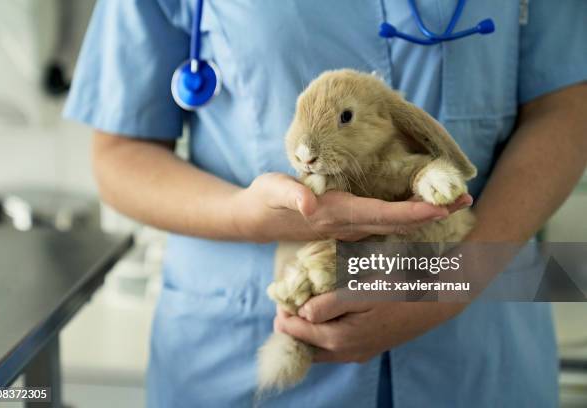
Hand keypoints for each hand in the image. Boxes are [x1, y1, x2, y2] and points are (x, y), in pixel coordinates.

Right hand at [231, 173, 471, 241]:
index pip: (382, 215)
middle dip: (433, 213)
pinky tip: (425, 206)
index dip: (413, 214)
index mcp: (338, 214)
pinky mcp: (349, 222)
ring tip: (456, 201)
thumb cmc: (266, 200)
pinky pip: (386, 222)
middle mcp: (350, 224)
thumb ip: (290, 194)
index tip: (441, 208)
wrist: (258, 220)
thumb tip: (310, 202)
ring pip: (395, 223)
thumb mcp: (273, 190)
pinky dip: (410, 215)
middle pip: (399, 221)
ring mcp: (351, 226)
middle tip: (467, 199)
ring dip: (426, 215)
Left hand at [274, 295, 464, 362]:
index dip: (283, 313)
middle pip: (304, 346)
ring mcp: (357, 354)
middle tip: (287, 302)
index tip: (280, 294)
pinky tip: (323, 316)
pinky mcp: (366, 349)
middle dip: (291, 325)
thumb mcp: (362, 291)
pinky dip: (321, 336)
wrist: (435, 300)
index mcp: (340, 338)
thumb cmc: (398, 290)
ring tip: (301, 308)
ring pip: (318, 350)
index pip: (296, 331)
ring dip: (305, 332)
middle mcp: (346, 352)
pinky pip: (333, 349)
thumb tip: (302, 312)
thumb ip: (329, 304)